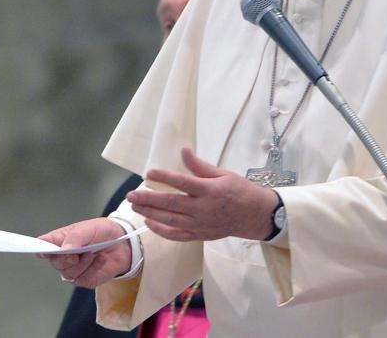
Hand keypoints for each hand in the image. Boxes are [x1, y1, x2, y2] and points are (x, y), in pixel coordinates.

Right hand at [37, 218, 131, 287]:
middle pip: (55, 263)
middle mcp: (64, 256)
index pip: (43, 245)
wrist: (123, 243)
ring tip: (92, 253)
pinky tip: (100, 259)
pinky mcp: (85, 279)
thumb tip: (65, 249)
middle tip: (77, 253)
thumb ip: (76, 237)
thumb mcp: (88, 228)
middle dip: (66, 259)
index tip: (41, 252)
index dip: (38, 249)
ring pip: (68, 273)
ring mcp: (74, 269)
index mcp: (60, 240)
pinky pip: (83, 279)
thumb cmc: (102, 232)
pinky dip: (93, 268)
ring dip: (82, 264)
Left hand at [126, 147, 278, 241]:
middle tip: (131, 194)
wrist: (255, 216)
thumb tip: (184, 151)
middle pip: (171, 204)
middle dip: (148, 199)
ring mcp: (200, 224)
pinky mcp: (200, 235)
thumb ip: (200, 166)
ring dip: (150, 213)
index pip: (183, 183)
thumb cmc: (240, 190)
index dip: (164, 178)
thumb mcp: (223, 174)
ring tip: (134, 206)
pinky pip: (177, 235)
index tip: (149, 172)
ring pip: (170, 220)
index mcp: (210, 190)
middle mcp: (203, 209)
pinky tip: (149, 222)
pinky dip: (161, 230)